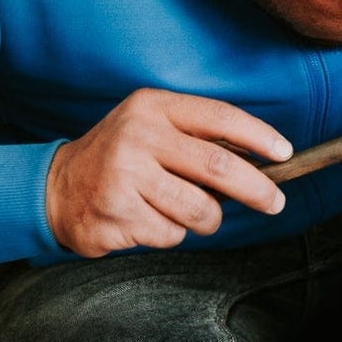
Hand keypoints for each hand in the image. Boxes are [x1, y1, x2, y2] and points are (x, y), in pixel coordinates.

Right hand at [45, 89, 291, 256]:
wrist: (57, 189)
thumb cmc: (121, 160)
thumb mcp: (153, 130)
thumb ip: (199, 139)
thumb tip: (264, 161)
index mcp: (152, 108)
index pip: (219, 117)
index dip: (258, 136)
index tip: (284, 153)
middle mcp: (138, 136)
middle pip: (219, 167)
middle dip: (257, 190)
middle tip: (274, 202)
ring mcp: (125, 174)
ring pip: (200, 209)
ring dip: (205, 220)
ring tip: (181, 210)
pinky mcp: (118, 212)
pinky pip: (172, 234)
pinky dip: (170, 233)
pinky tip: (146, 219)